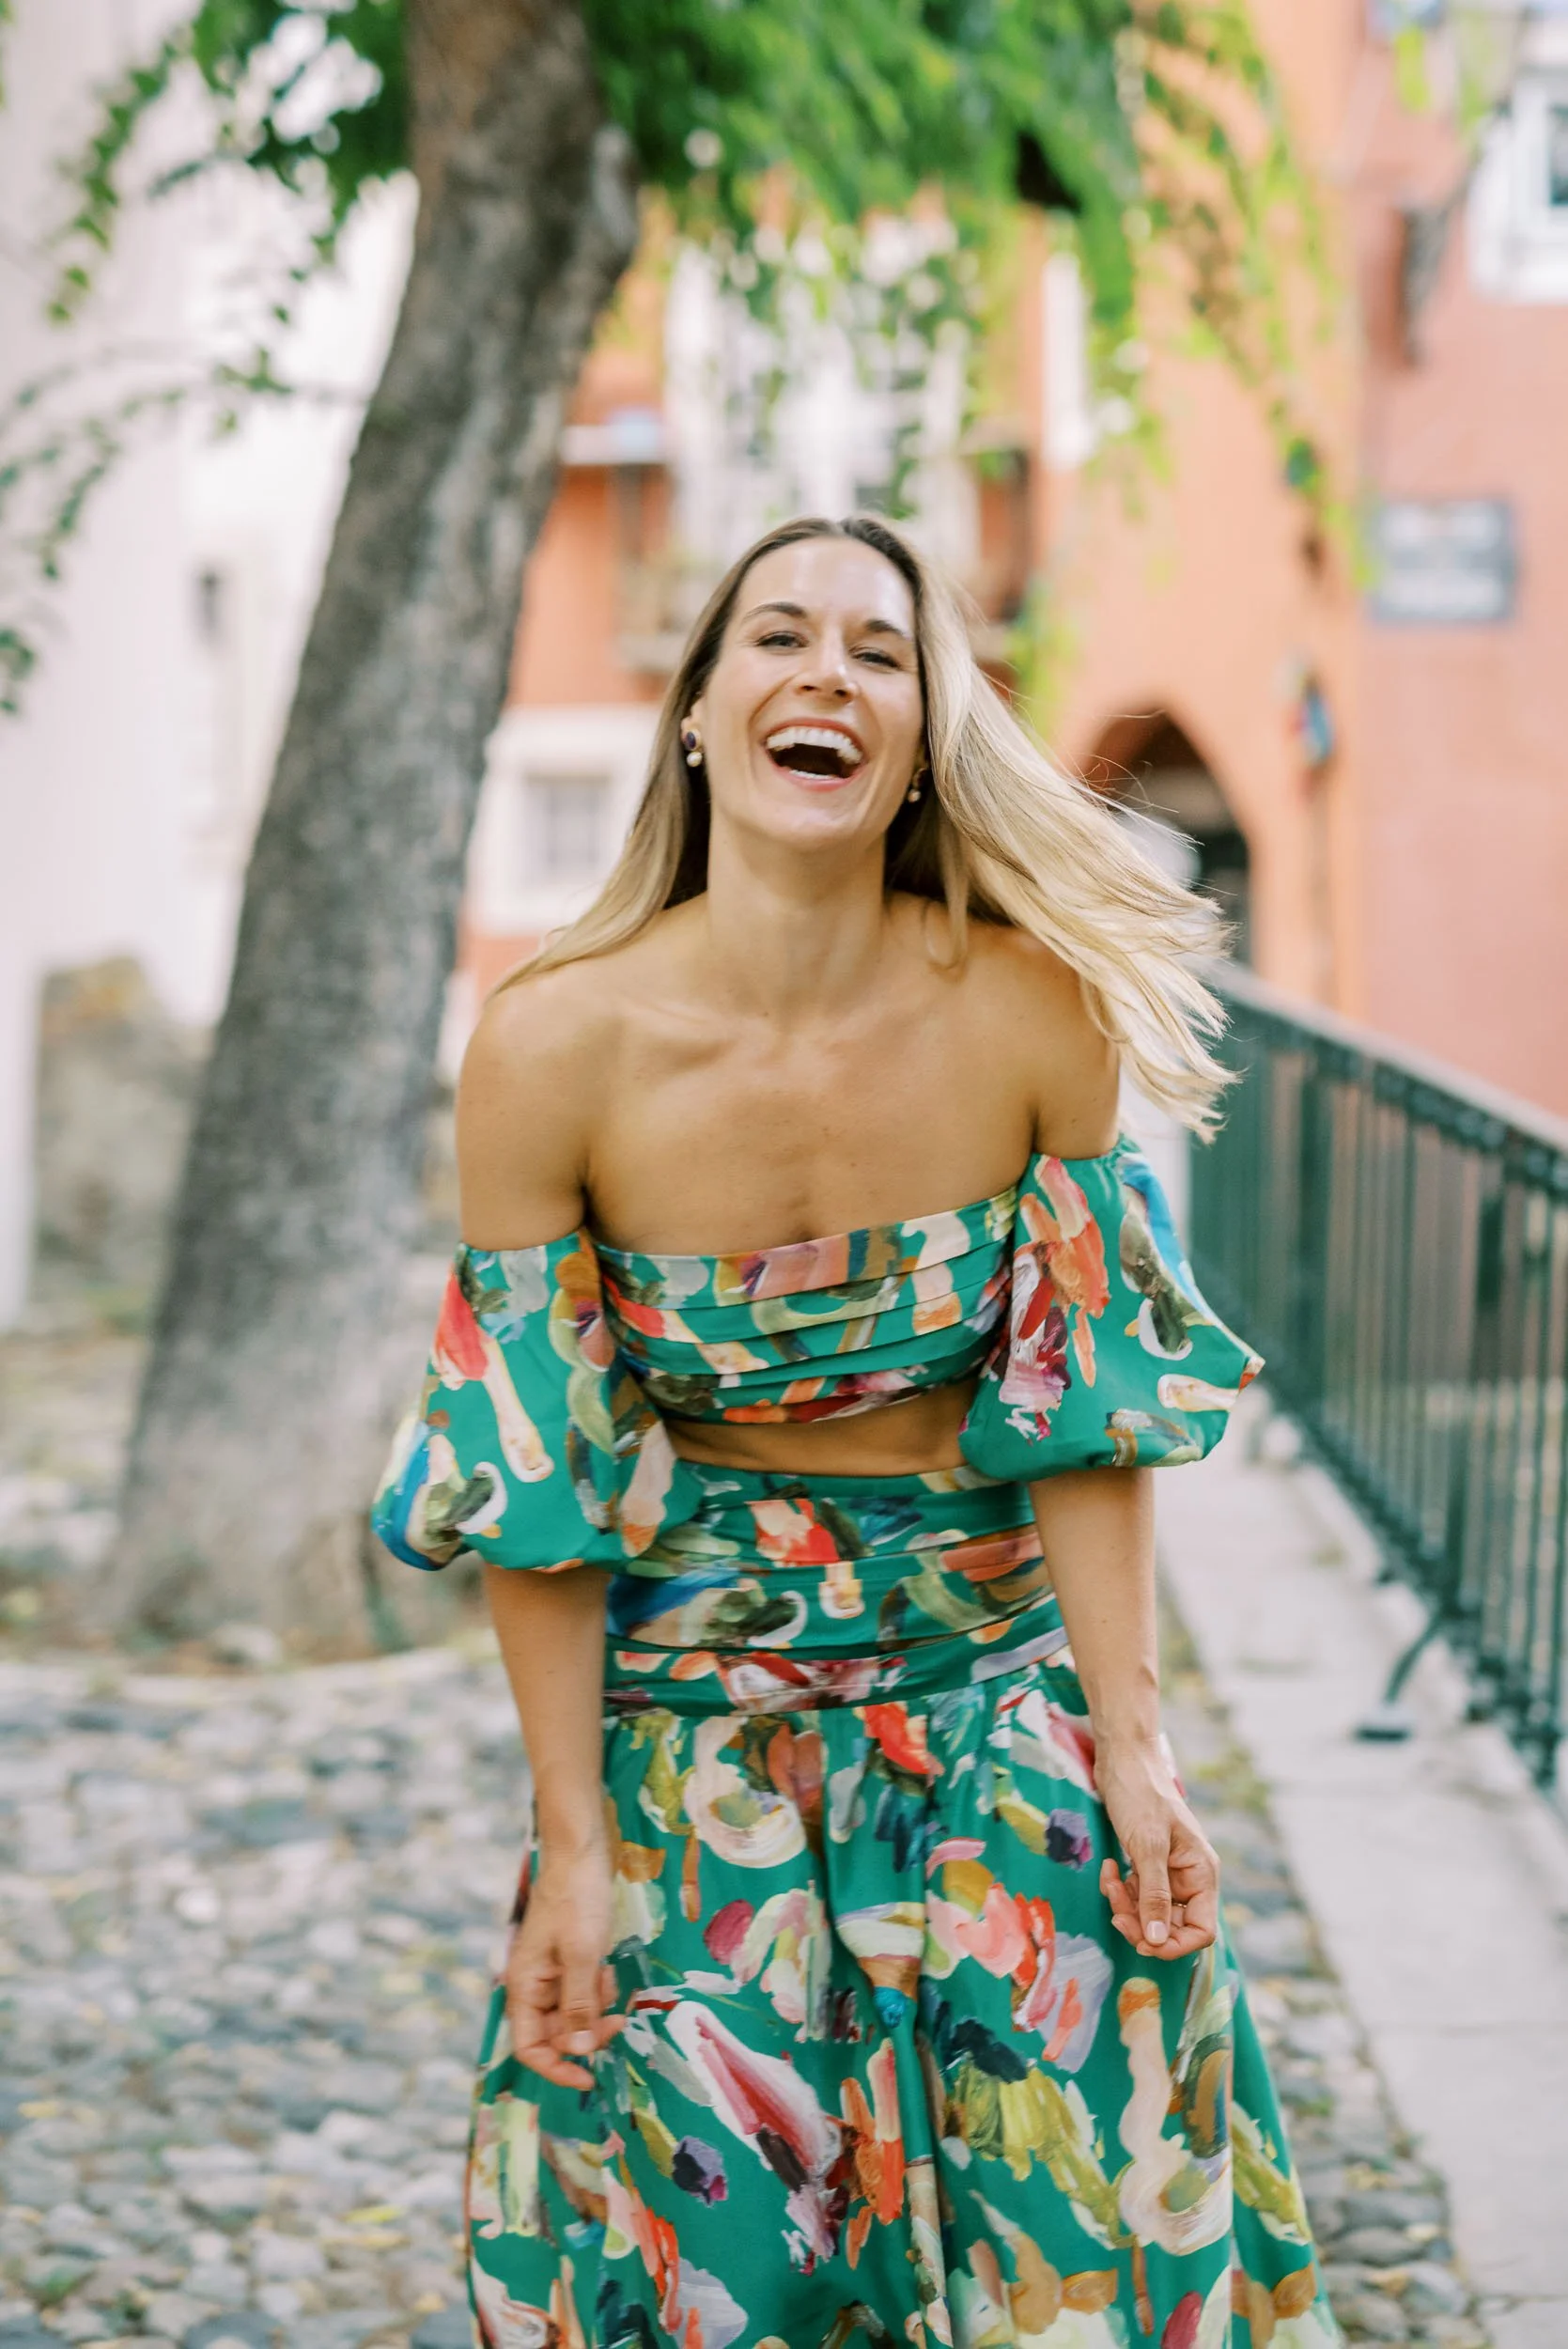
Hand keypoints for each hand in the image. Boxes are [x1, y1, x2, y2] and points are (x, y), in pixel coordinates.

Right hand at [505, 1848, 622, 2088]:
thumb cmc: (576, 1899)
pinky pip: (585, 1990)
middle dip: (588, 2031)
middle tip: (618, 2018)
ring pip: (576, 2013)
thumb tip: (579, 2053)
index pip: (530, 2048)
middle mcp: (533, 1985)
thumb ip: (579, 2006)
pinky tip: (608, 1965)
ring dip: (597, 2005)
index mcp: (524, 1987)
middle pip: (558, 2033)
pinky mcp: (570, 1959)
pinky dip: (600, 1985)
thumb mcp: (581, 1955)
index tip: (590, 2078)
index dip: (557, 2068)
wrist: (582, 1851)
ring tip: (608, 1976)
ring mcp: (552, 1972)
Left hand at [1095, 1739, 1218, 1961]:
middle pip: (1172, 1927)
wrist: (1122, 1758)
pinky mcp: (1146, 1865)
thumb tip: (1158, 1941)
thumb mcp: (1148, 1845)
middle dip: (1141, 1924)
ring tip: (1109, 1879)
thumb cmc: (1141, 1794)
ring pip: (1149, 1913)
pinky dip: (1120, 1890)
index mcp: (1202, 1873)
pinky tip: (1110, 1868)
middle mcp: (1189, 1877)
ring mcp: (1167, 1872)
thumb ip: (1154, 1895)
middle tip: (1116, 1913)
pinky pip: (1135, 1895)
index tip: (1143, 1940)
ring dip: (1126, 1905)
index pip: (1202, 1931)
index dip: (1175, 1944)